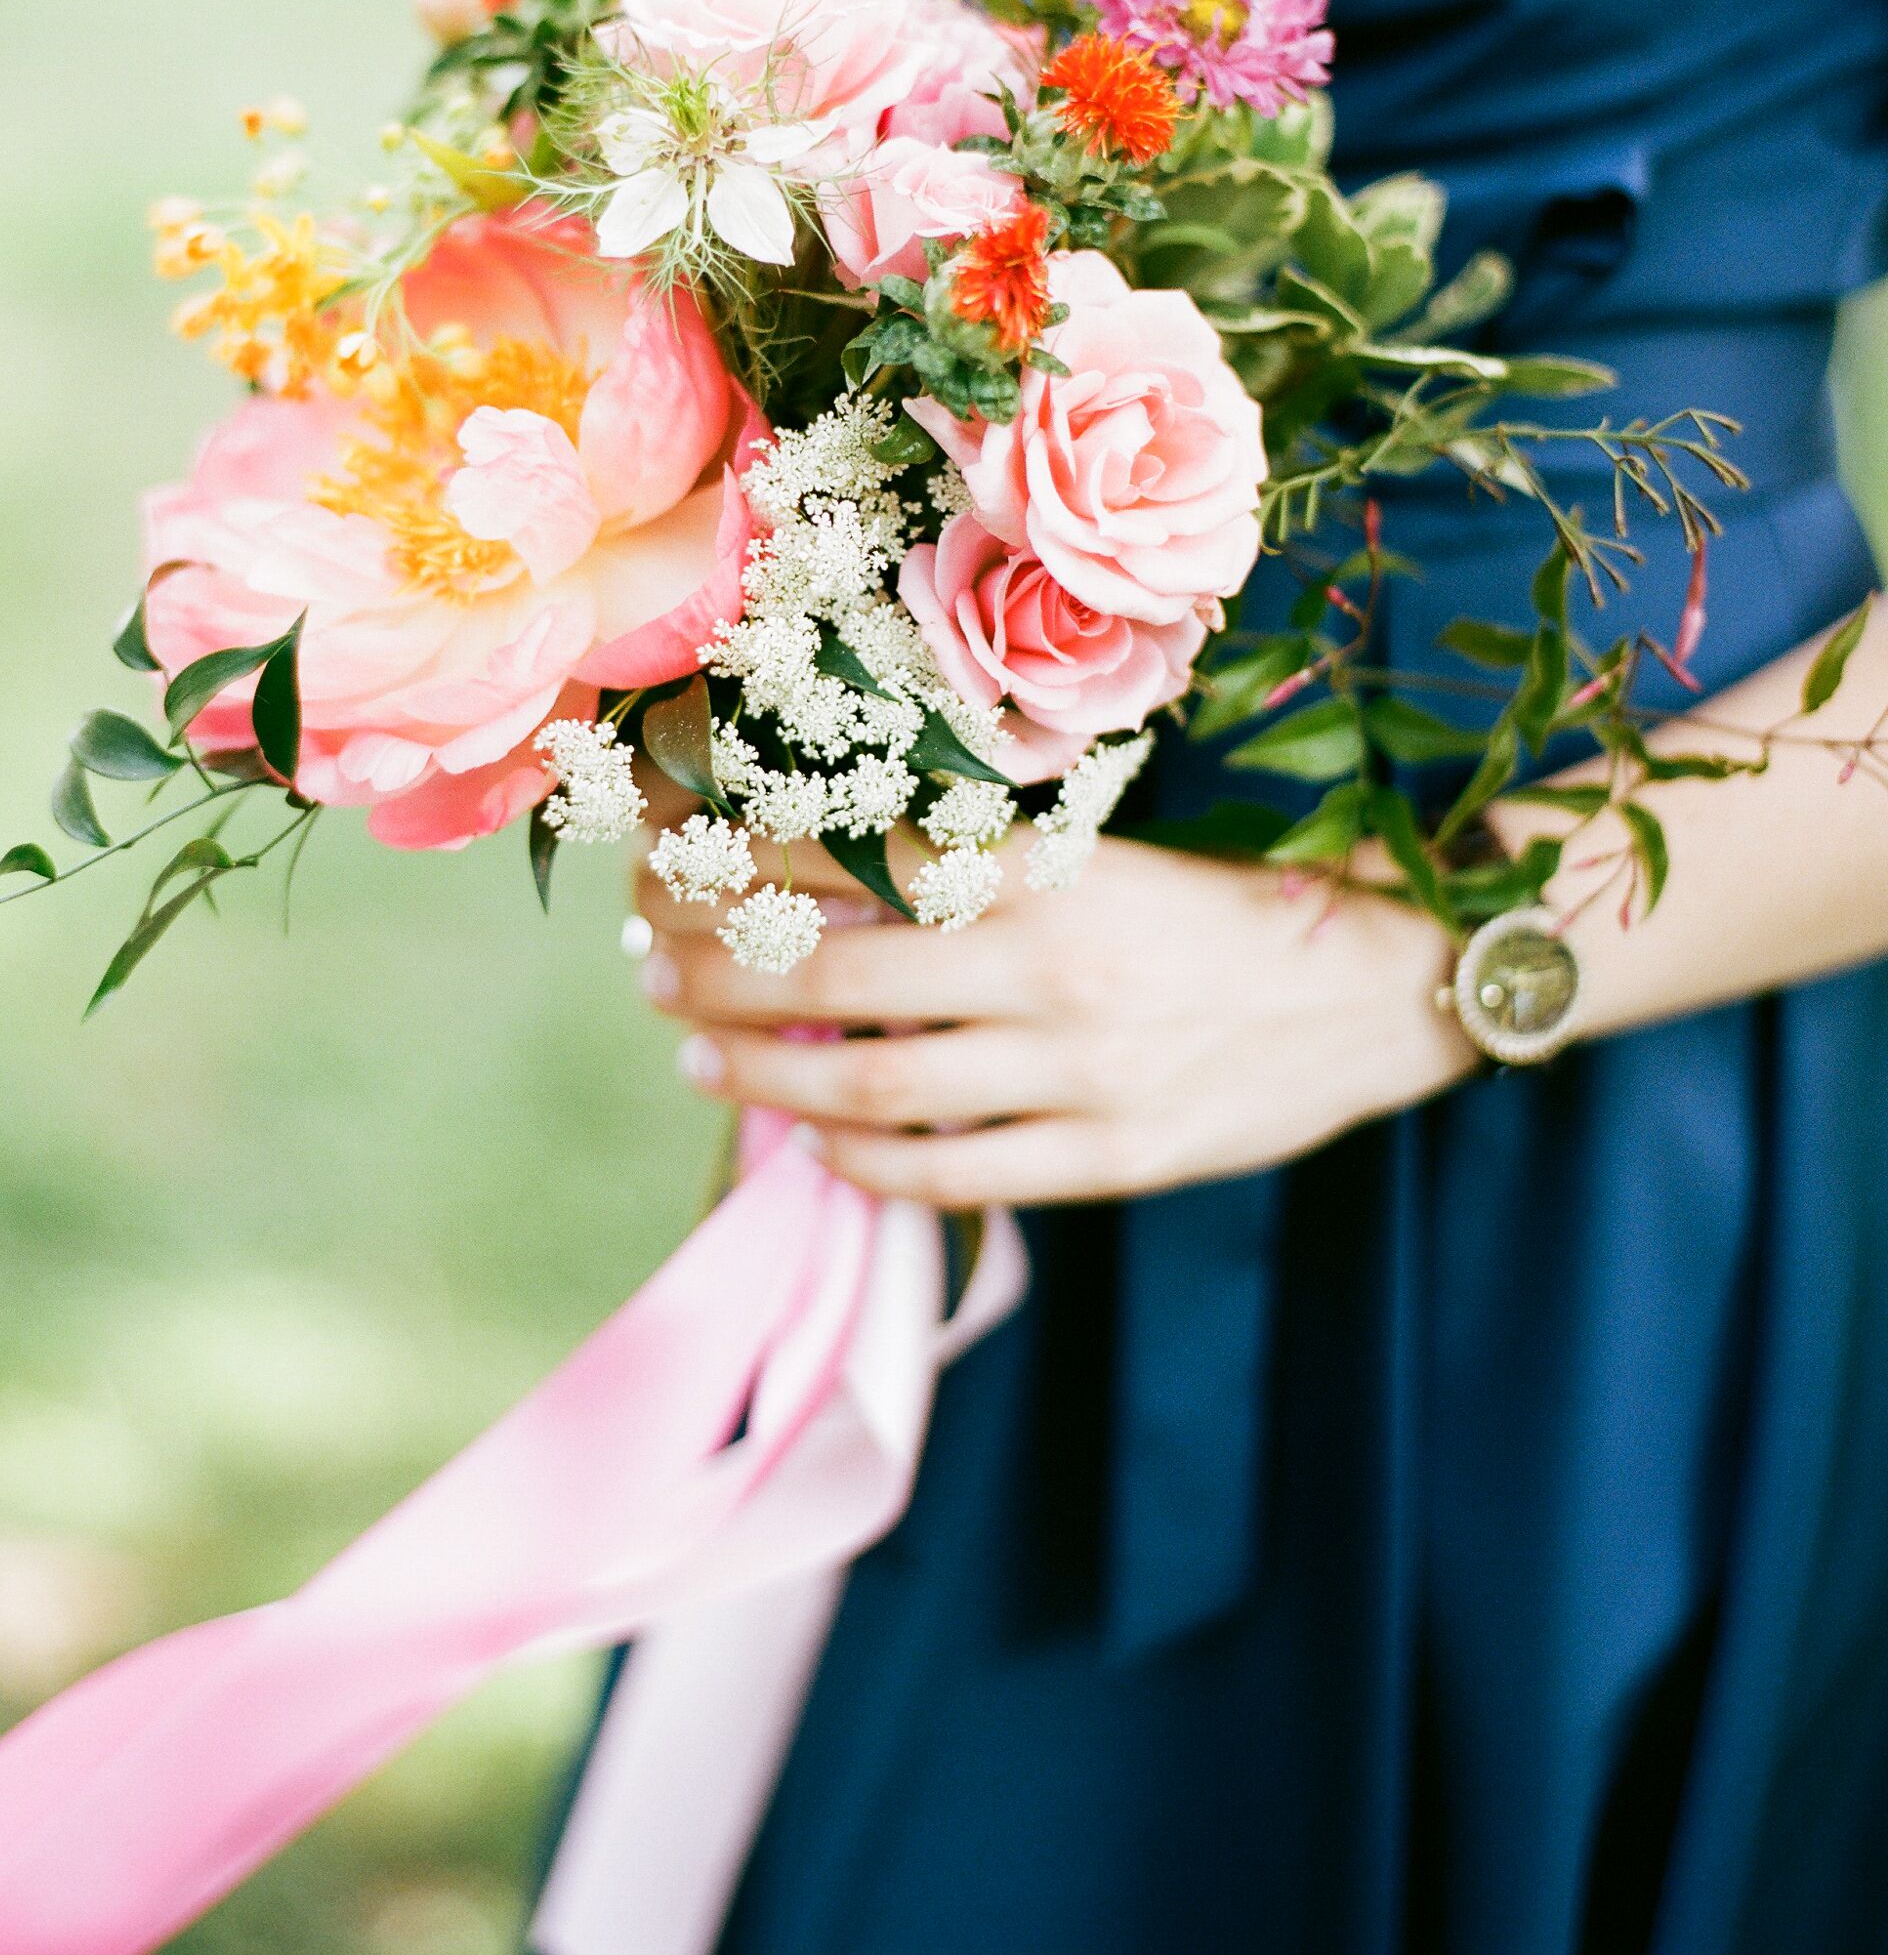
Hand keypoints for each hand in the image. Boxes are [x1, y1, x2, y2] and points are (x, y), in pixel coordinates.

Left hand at [634, 824, 1477, 1207]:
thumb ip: (987, 874)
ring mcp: (1081, 1074)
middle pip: (838, 977)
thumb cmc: (1233, 910)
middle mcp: (1053, 969)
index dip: (749, 863)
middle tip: (652, 968)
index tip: (673, 861)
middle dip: (722, 972)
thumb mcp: (1110, 857)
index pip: (857, 861)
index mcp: (1053, 872)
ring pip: (877, 1088)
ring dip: (765, 1074)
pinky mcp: (1112, 1159)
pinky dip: (864, 1165)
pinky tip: (812, 1145)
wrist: (1382, 988)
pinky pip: (953, 1178)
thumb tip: (833, 886)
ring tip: (697, 1059)